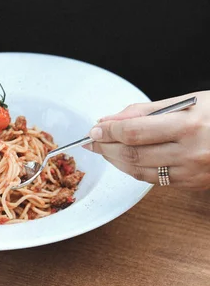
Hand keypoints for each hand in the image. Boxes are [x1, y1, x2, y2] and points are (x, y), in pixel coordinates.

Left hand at [84, 92, 209, 189]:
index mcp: (189, 125)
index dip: (109, 131)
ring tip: (103, 149)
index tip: (95, 128)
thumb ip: (146, 111)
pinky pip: (155, 181)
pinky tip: (125, 159)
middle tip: (93, 139)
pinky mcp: (193, 184)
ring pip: (140, 172)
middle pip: (133, 154)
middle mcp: (191, 152)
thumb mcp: (186, 101)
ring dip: (116, 161)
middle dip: (106, 147)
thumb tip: (111, 119)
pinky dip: (134, 170)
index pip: (134, 132)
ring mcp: (193, 172)